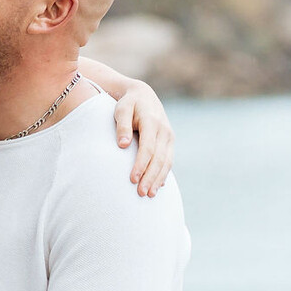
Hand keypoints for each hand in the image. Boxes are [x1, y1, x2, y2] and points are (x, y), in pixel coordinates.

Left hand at [114, 80, 172, 195]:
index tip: (132, 179)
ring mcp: (169, 137)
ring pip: (166, 162)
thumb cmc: (128, 103)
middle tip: (141, 193)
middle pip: (158, 158)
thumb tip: (122, 145)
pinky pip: (168, 161)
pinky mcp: (169, 143)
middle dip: (150, 177)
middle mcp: (164, 130)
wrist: (143, 95)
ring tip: (149, 195)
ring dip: (158, 179)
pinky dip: (163, 174)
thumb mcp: (121, 109)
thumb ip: (122, 125)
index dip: (141, 164)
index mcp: (152, 122)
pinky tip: (157, 187)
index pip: (148, 148)